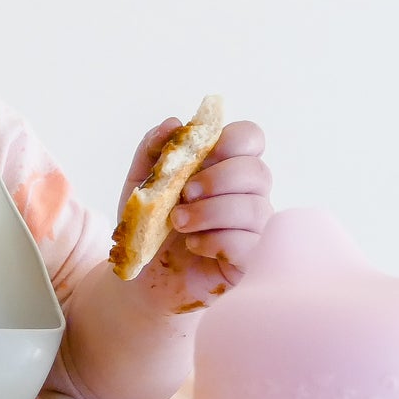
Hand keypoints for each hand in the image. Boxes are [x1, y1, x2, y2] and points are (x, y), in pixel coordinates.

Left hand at [116, 117, 272, 313]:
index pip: (251, 138)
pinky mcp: (250, 260)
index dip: (233, 139)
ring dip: (210, 211)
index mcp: (225, 167)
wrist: (141, 275)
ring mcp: (253, 228)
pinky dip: (215, 241)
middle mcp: (247, 194)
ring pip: (254, 208)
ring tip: (177, 222)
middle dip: (217, 179)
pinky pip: (249, 244)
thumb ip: (154, 149)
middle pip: (257, 171)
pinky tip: (193, 245)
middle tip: (184, 193)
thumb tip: (173, 123)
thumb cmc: (150, 225)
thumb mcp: (141, 182)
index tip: (203, 153)